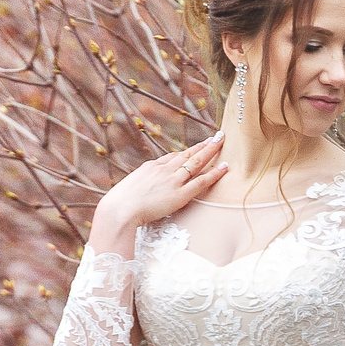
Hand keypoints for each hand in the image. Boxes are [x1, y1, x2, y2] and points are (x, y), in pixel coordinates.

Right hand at [90, 134, 228, 244]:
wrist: (120, 209)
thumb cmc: (121, 203)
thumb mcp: (131, 186)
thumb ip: (143, 183)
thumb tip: (145, 187)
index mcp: (151, 167)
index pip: (173, 157)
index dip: (187, 151)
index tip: (197, 146)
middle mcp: (164, 170)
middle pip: (187, 154)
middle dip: (203, 145)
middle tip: (217, 136)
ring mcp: (173, 180)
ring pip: (196, 162)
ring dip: (211, 151)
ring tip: (222, 142)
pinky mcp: (180, 194)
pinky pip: (201, 181)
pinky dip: (214, 173)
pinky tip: (225, 167)